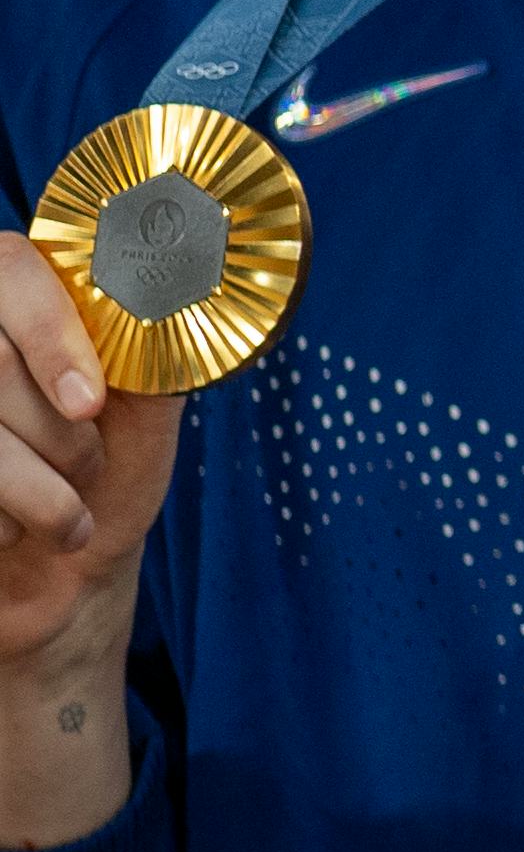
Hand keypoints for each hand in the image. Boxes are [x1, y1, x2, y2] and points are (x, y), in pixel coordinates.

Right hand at [0, 231, 177, 848]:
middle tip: (88, 465)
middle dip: (57, 433)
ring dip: (37, 489)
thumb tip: (177, 292)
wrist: (63, 581)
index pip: (11, 270)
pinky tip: (11, 532)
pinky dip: (3, 523)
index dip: (49, 333)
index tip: (92, 403)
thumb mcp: (146, 412)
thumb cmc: (109, 481)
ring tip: (63, 509)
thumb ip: (150, 351)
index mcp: (16, 298)